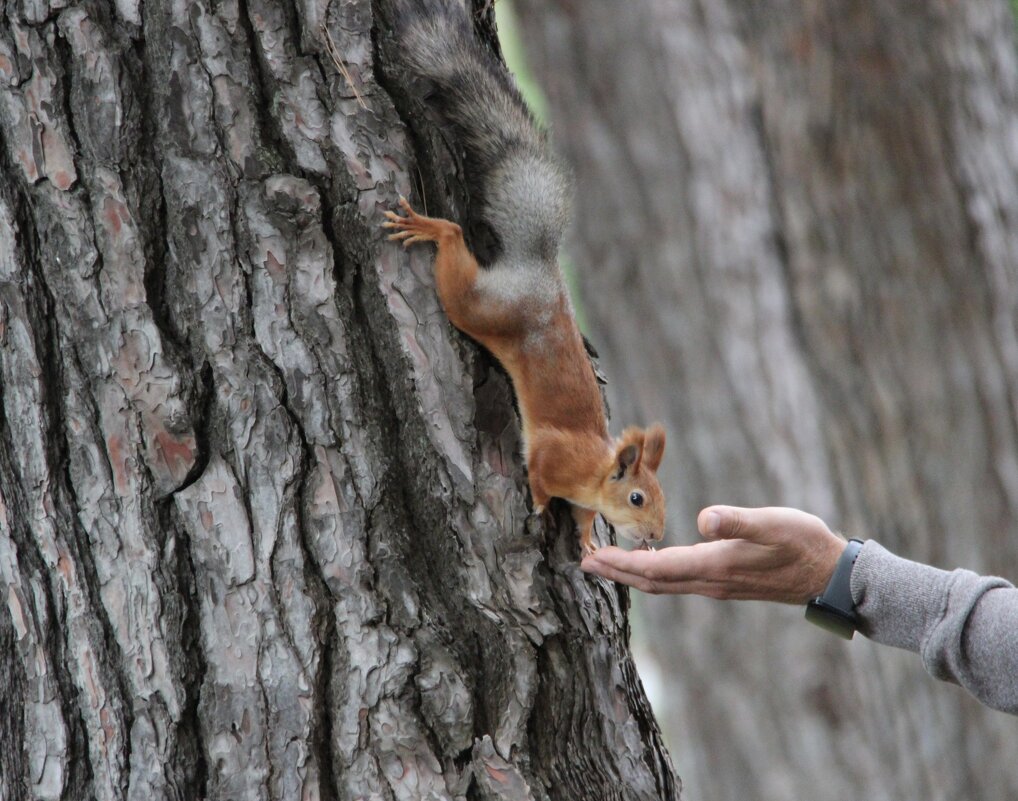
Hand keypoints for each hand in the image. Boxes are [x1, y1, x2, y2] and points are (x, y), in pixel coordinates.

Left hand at [580, 505, 846, 602]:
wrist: (831, 574)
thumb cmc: (804, 543)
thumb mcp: (773, 524)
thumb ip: (738, 521)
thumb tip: (704, 519)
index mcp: (715, 566)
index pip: (656, 568)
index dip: (622, 563)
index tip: (591, 558)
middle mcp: (710, 581)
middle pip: (652, 581)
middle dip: (616, 573)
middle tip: (584, 564)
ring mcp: (718, 585)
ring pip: (664, 584)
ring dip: (632, 575)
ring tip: (606, 564)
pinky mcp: (725, 582)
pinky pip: (678, 582)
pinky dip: (654, 574)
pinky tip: (649, 565)